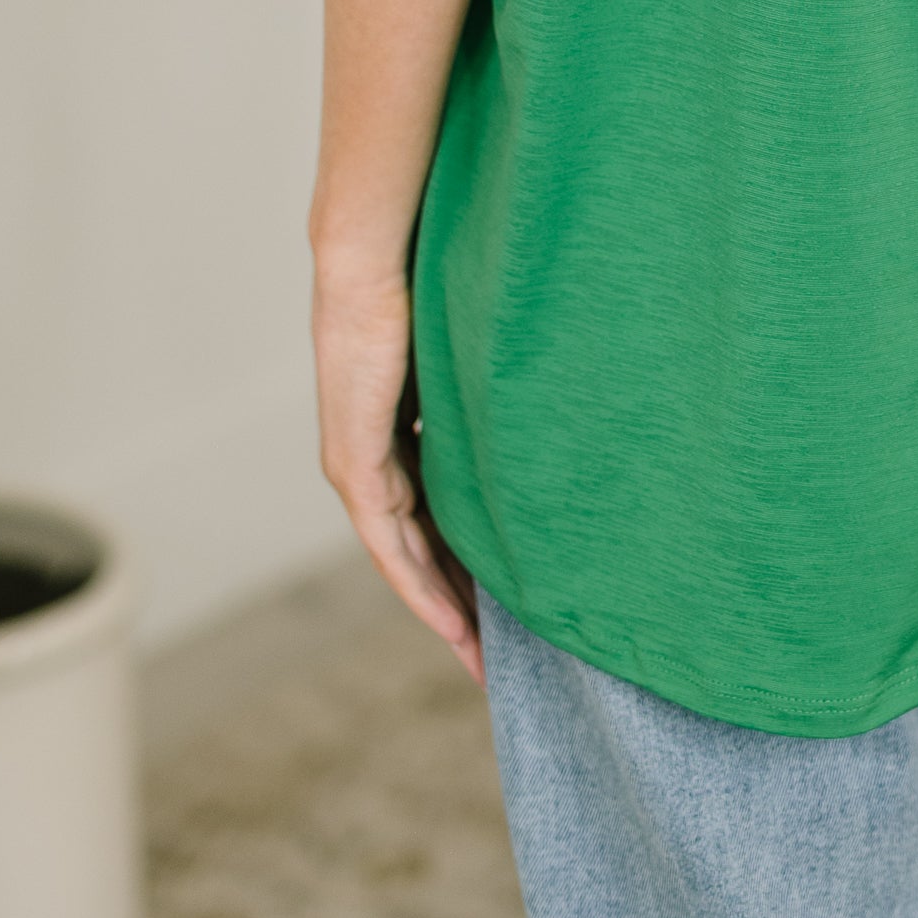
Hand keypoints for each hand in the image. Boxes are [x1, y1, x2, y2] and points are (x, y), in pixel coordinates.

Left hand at [313, 254, 484, 680]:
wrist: (375, 257)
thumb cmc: (432, 285)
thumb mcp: (472, 357)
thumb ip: (495, 392)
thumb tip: (563, 401)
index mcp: (401, 433)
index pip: (439, 515)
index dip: (472, 563)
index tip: (508, 607)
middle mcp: (373, 459)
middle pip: (422, 549)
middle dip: (462, 606)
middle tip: (499, 659)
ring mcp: (359, 465)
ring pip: (405, 556)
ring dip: (443, 609)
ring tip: (482, 660)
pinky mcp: (354, 465)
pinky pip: (389, 542)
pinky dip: (419, 585)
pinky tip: (452, 623)